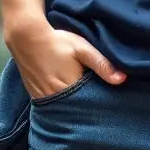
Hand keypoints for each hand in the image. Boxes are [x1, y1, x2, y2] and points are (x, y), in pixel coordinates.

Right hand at [4, 17, 125, 99]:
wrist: (26, 38)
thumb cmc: (57, 42)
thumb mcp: (83, 49)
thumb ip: (102, 64)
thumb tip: (123, 79)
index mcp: (69, 89)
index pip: (89, 106)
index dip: (100, 106)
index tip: (111, 107)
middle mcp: (55, 99)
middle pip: (76, 111)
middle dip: (88, 111)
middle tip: (101, 110)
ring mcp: (43, 99)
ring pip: (64, 111)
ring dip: (74, 109)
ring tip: (87, 107)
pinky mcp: (36, 96)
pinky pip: (52, 107)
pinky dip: (62, 105)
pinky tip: (69, 101)